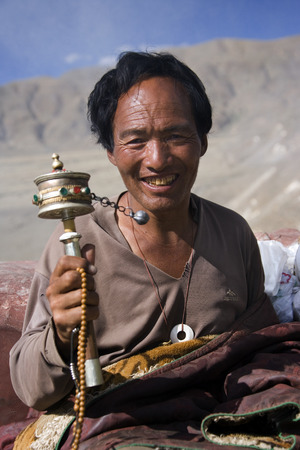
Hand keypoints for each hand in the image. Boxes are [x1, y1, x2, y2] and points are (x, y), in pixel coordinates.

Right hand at [46, 244, 98, 358]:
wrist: (68, 326)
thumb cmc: (76, 298)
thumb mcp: (80, 280)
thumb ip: (84, 264)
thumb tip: (90, 246)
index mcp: (56, 276)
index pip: (65, 260)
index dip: (82, 262)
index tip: (93, 270)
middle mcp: (51, 289)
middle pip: (74, 277)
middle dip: (91, 283)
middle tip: (92, 289)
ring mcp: (55, 305)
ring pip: (83, 296)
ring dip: (94, 299)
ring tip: (90, 302)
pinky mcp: (61, 319)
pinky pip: (85, 312)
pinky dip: (94, 312)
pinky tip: (90, 313)